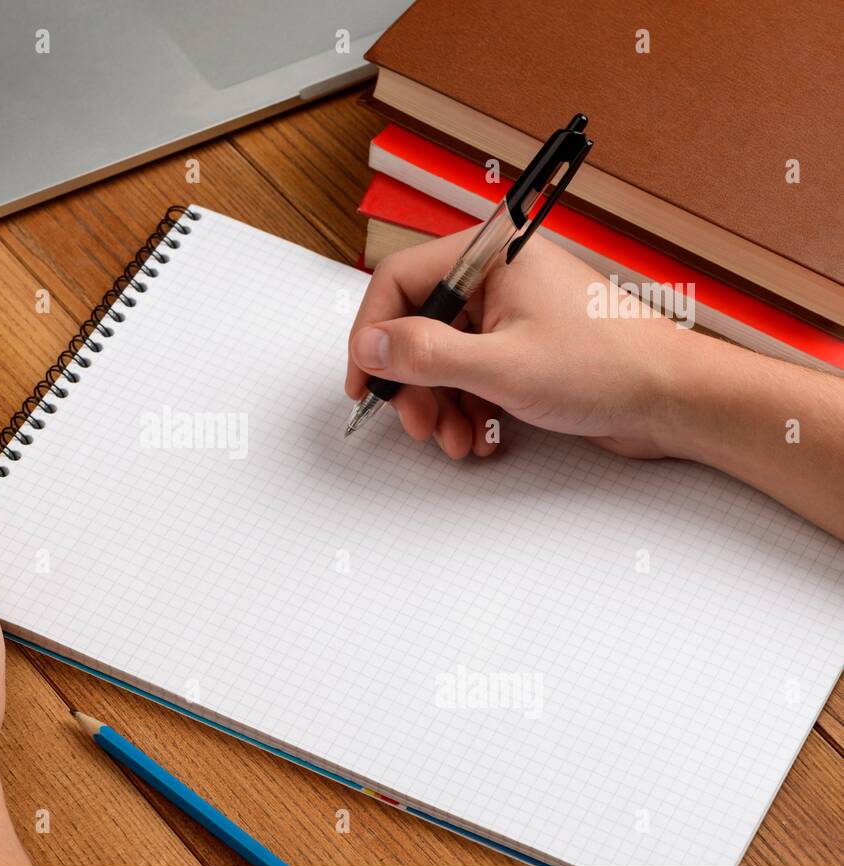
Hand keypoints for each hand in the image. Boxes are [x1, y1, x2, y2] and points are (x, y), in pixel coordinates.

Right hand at [345, 231, 689, 458]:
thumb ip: (426, 354)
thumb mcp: (502, 365)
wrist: (674, 398)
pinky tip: (478, 438)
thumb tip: (371, 346)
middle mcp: (496, 275)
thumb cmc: (607, 366)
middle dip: (413, 383)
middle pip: (417, 324)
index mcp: (492, 252)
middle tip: (416, 424)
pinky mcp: (521, 346)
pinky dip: (465, 409)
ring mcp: (509, 312)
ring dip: (438, 405)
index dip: (372, 333)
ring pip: (441, 356)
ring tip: (454, 441)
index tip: (364, 381)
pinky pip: (469, 373)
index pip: (400, 279)